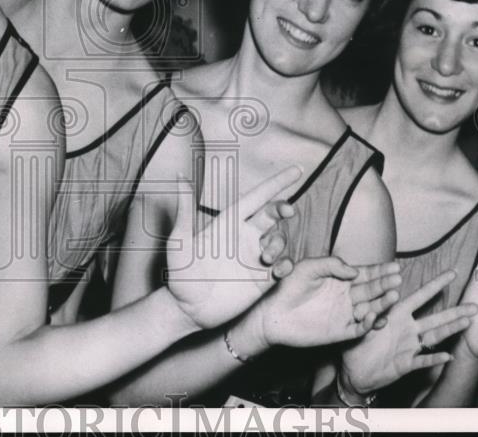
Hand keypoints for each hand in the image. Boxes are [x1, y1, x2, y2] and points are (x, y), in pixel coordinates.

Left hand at [165, 165, 301, 330]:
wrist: (187, 308)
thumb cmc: (179, 271)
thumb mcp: (180, 239)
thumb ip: (185, 208)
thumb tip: (179, 176)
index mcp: (230, 222)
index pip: (258, 197)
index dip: (277, 183)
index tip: (298, 170)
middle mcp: (245, 236)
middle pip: (273, 215)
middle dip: (284, 208)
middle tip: (287, 211)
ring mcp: (255, 257)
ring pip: (280, 240)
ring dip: (279, 243)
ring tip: (265, 257)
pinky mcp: (262, 279)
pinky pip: (283, 266)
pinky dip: (286, 264)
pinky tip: (277, 270)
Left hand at [249, 257, 401, 348]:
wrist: (274, 314)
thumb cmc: (288, 287)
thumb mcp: (308, 267)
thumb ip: (331, 264)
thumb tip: (356, 271)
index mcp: (340, 279)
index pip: (365, 274)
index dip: (380, 270)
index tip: (394, 267)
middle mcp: (346, 296)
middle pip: (371, 290)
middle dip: (385, 284)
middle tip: (397, 280)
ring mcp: (345, 314)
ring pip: (370, 308)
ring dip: (382, 303)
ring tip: (392, 295)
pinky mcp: (341, 331)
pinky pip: (360, 328)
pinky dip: (368, 323)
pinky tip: (372, 315)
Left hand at [340, 270, 477, 395]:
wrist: (354, 371)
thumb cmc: (356, 342)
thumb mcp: (360, 325)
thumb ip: (368, 319)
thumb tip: (374, 312)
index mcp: (397, 314)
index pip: (420, 296)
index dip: (436, 285)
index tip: (453, 272)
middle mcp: (407, 328)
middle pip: (436, 318)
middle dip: (456, 312)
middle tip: (476, 305)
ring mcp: (409, 346)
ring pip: (434, 336)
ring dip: (451, 329)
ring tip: (469, 322)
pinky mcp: (405, 364)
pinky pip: (422, 361)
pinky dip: (434, 359)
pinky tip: (448, 356)